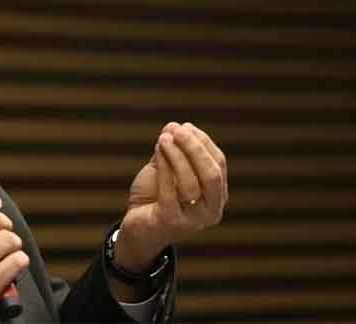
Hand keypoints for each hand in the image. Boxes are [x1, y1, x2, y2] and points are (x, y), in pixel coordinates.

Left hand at [114, 122, 227, 272]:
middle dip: (195, 149)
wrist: (136, 228)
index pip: (218, 164)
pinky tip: (158, 150)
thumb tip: (174, 126)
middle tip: (178, 130)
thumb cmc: (155, 197)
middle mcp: (211, 211)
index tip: (184, 126)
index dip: (203, 142)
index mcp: (217, 196)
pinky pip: (169, 191)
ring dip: (177, 155)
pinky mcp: (171, 222)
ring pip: (191, 182)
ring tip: (163, 139)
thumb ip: (172, 151)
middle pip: (212, 174)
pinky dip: (165, 167)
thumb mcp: (166, 170)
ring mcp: (193, 220)